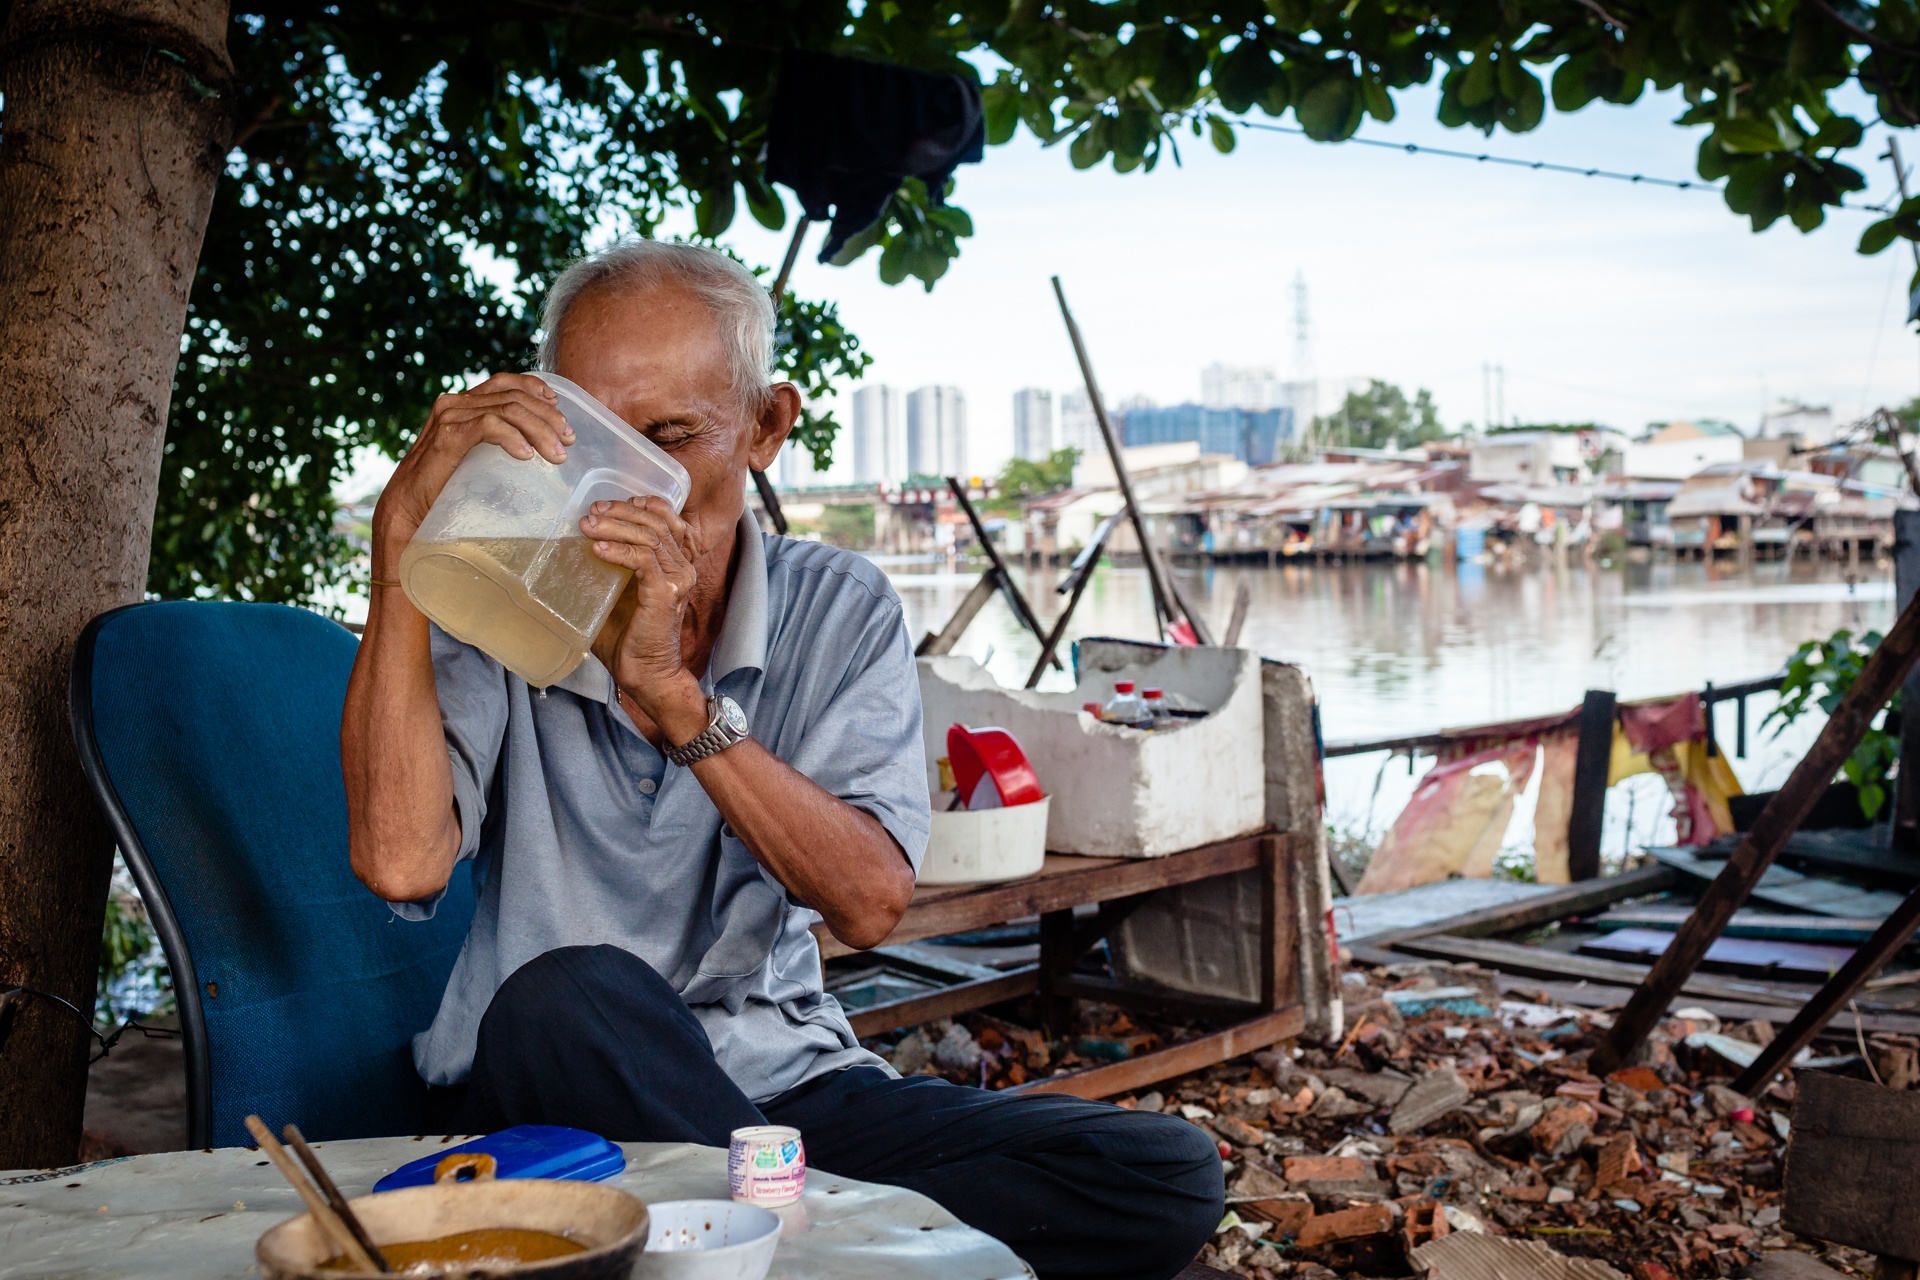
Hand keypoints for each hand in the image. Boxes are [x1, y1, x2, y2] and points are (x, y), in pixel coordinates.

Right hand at [372, 373, 573, 571]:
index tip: (559, 406)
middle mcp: (455, 403)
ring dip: (539, 430)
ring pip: (508, 409)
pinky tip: (528, 456)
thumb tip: (533, 447)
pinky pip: (490, 426)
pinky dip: (514, 438)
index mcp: (462, 404)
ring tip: (556, 455)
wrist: (406, 509)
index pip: (506, 382)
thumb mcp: (473, 457)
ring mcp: (450, 416)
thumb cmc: (441, 488)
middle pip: (514, 396)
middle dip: (548, 416)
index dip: (536, 388)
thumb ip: (492, 443)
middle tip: (568, 440)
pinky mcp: (448, 436)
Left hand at [583, 496, 703, 724]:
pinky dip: (619, 550)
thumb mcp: (617, 595)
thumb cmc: (630, 639)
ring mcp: (676, 579)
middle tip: (592, 512)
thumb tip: (570, 552)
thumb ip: (607, 571)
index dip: (642, 506)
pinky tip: (597, 549)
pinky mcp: (665, 591)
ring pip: (649, 536)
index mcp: (675, 565)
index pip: (668, 521)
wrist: (646, 673)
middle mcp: (681, 568)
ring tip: (588, 525)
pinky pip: (643, 559)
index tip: (610, 505)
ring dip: (615, 526)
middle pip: (656, 522)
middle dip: (621, 512)